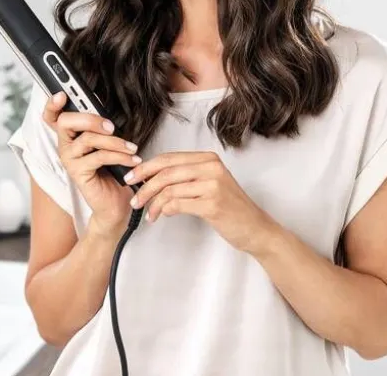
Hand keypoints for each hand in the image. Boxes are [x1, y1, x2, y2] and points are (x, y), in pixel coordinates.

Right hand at [42, 91, 140, 238]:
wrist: (115, 202)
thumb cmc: (112, 170)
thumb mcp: (108, 144)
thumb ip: (102, 127)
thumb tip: (106, 109)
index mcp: (70, 136)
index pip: (53, 116)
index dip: (52, 104)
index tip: (61, 94)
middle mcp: (65, 146)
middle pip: (66, 122)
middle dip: (90, 119)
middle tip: (111, 127)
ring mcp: (69, 160)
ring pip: (88, 139)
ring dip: (115, 142)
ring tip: (132, 148)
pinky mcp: (78, 173)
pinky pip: (99, 157)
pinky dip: (120, 156)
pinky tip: (132, 160)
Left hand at [125, 151, 273, 253]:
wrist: (255, 228)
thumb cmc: (229, 208)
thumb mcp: (208, 185)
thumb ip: (184, 178)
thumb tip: (150, 178)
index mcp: (208, 159)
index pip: (168, 158)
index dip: (146, 168)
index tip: (131, 177)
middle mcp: (211, 167)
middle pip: (166, 172)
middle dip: (144, 186)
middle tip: (134, 200)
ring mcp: (213, 184)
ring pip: (169, 189)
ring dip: (153, 203)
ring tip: (148, 214)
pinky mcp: (212, 203)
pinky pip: (177, 204)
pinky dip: (164, 210)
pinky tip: (162, 216)